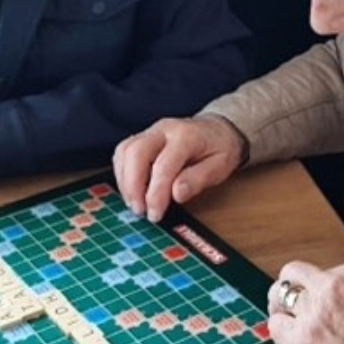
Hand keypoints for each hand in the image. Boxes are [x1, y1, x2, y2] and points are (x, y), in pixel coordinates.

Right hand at [113, 115, 246, 220]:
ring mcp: (150, 132)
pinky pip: (123, 152)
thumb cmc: (219, 148)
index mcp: (186, 136)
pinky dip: (122, 174)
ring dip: (125, 181)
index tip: (155, 214)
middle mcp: (164, 130)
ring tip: (135, 204)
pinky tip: (131, 191)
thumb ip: (199, 179)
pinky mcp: (141, 138)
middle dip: (133, 185)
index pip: (163, 165)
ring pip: (125, 150)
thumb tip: (177, 193)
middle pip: (136, 152)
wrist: (217, 129)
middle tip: (139, 210)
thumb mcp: (220, 166)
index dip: (156, 193)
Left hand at [266, 259, 343, 343]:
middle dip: (291, 286)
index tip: (319, 302)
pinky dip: (280, 332)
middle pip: (294, 272)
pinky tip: (289, 341)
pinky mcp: (301, 336)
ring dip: (280, 307)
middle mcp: (330, 285)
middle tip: (289, 301)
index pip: (322, 271)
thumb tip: (338, 301)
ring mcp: (314, 309)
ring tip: (284, 319)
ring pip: (279, 294)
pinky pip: (276, 325)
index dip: (317, 288)